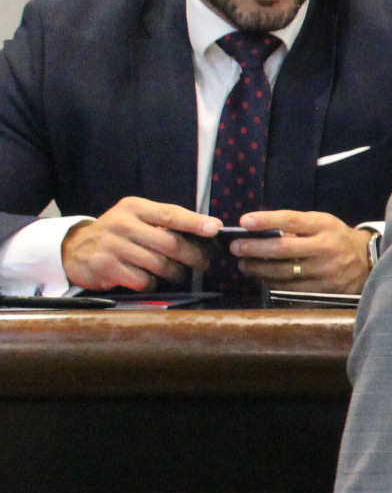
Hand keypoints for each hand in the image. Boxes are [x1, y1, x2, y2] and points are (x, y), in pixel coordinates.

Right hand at [60, 196, 215, 289]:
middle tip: (203, 263)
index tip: (215, 229)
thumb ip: (166, 222)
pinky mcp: (105, 267)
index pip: (170, 214)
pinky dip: (153, 284)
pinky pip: (143, 280)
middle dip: (193, 256)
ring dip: (175, 273)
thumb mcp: (137, 219)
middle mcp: (122, 223)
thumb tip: (209, 230)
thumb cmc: (118, 234)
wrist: (75, 249)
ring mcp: (112, 246)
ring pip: (159, 264)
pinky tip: (151, 281)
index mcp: (135, 208)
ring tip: (177, 273)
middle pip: (170, 243)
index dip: (195, 222)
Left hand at [232, 209, 373, 292]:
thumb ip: (297, 226)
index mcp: (324, 226)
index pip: (291, 221)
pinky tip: (261, 277)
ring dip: (258, 268)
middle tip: (236, 247)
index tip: (244, 221)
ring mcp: (324, 271)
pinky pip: (290, 288)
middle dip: (254, 248)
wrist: (367, 262)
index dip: (267, 220)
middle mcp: (325, 248)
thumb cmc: (337, 238)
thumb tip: (259, 231)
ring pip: (282, 272)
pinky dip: (271, 282)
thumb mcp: (323, 224)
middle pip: (282, 249)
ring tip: (244, 264)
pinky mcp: (323, 289)